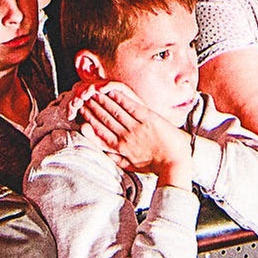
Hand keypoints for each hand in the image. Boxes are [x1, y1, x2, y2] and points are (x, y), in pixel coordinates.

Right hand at [76, 82, 192, 186]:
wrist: (174, 162)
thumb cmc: (154, 165)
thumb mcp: (130, 166)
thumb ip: (116, 158)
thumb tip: (104, 152)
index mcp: (120, 149)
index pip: (100, 131)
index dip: (89, 120)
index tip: (82, 111)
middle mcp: (126, 137)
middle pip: (104, 119)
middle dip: (93, 107)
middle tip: (85, 98)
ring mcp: (137, 127)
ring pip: (115, 111)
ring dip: (103, 100)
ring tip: (95, 93)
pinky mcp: (149, 119)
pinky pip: (130, 106)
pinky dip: (120, 98)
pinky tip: (112, 92)